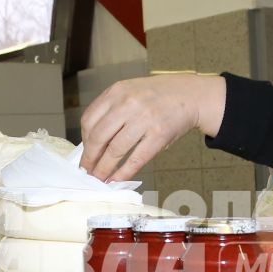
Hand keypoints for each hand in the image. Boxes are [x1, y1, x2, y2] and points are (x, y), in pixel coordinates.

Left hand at [79, 73, 227, 180]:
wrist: (189, 94)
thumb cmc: (156, 97)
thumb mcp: (129, 93)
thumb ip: (111, 111)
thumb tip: (92, 144)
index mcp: (117, 92)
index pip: (89, 120)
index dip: (83, 141)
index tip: (84, 154)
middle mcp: (128, 103)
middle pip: (99, 137)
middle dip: (90, 159)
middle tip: (87, 171)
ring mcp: (144, 119)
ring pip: (115, 150)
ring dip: (104, 169)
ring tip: (99, 178)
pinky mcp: (159, 134)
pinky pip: (136, 158)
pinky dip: (124, 172)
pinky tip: (117, 179)